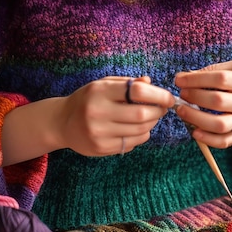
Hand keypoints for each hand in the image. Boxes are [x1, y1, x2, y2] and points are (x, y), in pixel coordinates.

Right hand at [2, 76, 174, 164]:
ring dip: (152, 123)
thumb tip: (150, 82)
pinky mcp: (102, 148)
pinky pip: (133, 143)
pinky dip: (141, 135)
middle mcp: (98, 112)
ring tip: (149, 117)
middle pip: (142, 114)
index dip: (159, 95)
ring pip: (140, 131)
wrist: (61, 123)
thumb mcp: (103, 85)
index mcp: (100, 92)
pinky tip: (136, 129)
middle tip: (162, 108)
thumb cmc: (87, 100)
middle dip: (158, 111)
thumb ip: (127, 83)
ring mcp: (100, 133)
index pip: (137, 91)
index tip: (169, 98)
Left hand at [173, 59, 231, 151]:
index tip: (180, 80)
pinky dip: (207, 139)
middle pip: (217, 101)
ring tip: (182, 111)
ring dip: (196, 119)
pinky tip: (194, 131)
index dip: (197, 79)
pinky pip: (224, 142)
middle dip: (194, 97)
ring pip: (219, 124)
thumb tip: (191, 75)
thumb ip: (219, 68)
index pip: (220, 79)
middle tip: (181, 95)